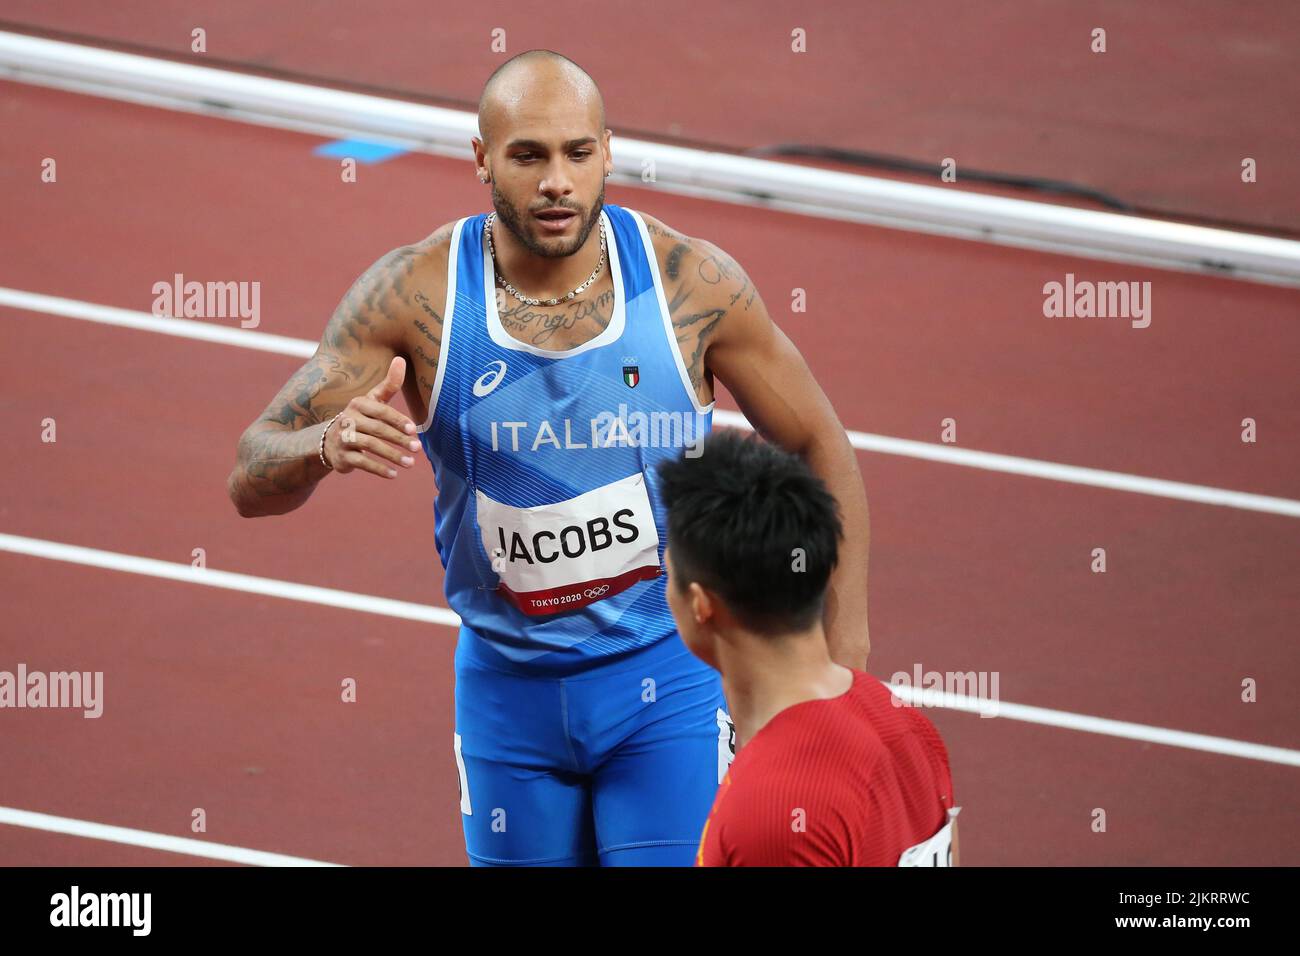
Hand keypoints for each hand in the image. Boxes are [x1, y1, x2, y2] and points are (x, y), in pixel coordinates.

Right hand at [323, 357, 420, 477]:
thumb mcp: (372, 401)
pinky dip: (378, 469)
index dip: (397, 420)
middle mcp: (348, 419)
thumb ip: (389, 384)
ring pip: (370, 446)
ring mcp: (343, 438)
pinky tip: (394, 474)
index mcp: (358, 404)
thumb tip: (401, 359)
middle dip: (399, 439)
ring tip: (410, 464)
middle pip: (377, 429)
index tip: (414, 430)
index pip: (380, 411)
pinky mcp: (341, 457)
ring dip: (392, 455)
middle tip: (417, 448)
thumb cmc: (360, 417)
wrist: (329, 441)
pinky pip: (361, 462)